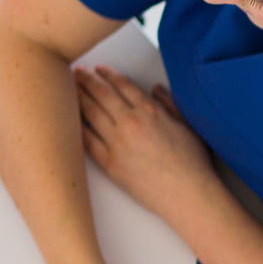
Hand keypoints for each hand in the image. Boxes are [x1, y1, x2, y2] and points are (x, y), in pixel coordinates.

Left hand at [74, 66, 215, 220]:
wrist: (186, 194)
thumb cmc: (192, 162)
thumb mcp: (187, 125)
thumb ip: (169, 103)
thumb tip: (155, 88)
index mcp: (150, 111)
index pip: (123, 85)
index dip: (108, 74)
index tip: (98, 69)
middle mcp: (130, 123)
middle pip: (102, 95)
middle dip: (87, 80)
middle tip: (77, 72)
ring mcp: (117, 143)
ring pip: (91, 114)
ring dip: (79, 98)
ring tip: (70, 88)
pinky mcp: (109, 163)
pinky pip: (87, 141)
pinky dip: (78, 127)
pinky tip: (71, 119)